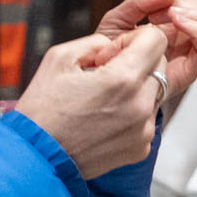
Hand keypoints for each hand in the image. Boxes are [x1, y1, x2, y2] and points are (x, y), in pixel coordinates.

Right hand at [15, 24, 166, 179]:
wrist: (36, 159)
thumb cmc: (42, 112)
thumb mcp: (59, 58)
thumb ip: (95, 41)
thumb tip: (115, 44)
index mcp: (122, 80)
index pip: (157, 40)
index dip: (135, 38)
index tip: (115, 51)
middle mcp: (140, 106)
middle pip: (160, 64)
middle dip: (137, 61)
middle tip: (105, 73)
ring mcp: (143, 130)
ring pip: (155, 92)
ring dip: (136, 87)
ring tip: (103, 98)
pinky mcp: (141, 148)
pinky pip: (147, 117)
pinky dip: (133, 112)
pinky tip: (105, 117)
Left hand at [94, 0, 196, 97]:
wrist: (103, 80)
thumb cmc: (113, 53)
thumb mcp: (119, 19)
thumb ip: (140, 2)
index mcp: (175, 20)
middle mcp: (187, 36)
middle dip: (189, 1)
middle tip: (162, 10)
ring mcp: (191, 53)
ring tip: (173, 15)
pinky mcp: (191, 70)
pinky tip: (178, 25)